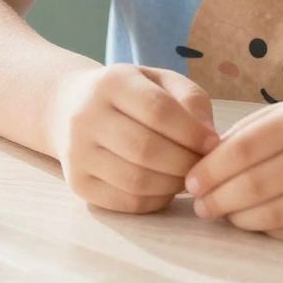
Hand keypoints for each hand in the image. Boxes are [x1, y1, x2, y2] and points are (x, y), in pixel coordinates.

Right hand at [53, 65, 218, 213]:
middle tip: (203, 166)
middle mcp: (86, 116)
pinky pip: (125, 201)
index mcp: (111, 82)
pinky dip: (155, 200)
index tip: (213, 143)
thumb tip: (209, 139)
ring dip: (172, 185)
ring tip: (187, 177)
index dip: (191, 131)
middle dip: (184, 163)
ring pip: (136, 180)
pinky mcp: (78, 183)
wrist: (69, 106)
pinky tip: (166, 189)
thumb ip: (191, 100)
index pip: (157, 110)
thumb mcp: (160, 81)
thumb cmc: (129, 94)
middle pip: (146, 149)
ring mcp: (77, 153)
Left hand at [183, 98, 282, 242]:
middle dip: (218, 199)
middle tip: (200, 206)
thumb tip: (203, 164)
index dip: (210, 170)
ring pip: (272, 215)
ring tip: (224, 215)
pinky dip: (269, 230)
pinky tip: (256, 222)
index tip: (190, 181)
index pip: (243, 149)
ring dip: (239, 219)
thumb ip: (251, 132)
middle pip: (254, 186)